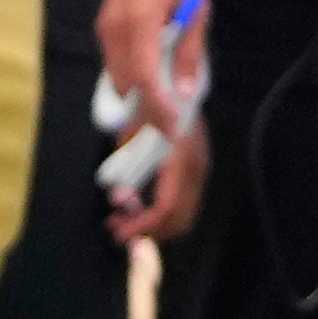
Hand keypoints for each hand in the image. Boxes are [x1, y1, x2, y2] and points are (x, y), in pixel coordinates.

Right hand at [96, 0, 207, 133]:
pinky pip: (116, 61)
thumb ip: (189, 51)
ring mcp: (104, 27)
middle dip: (145, 109)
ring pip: (117, 75)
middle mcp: (113, 28)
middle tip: (170, 126)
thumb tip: (183, 90)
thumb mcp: (197, 7)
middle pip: (125, 83)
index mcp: (139, 21)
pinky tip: (152, 80)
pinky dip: (132, 76)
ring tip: (163, 107)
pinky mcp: (104, 26)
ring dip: (138, 94)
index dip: (156, 106)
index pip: (143, 76)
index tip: (172, 127)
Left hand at [110, 110, 209, 244]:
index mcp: (179, 160)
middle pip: (179, 217)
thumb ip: (124, 169)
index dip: (143, 225)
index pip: (165, 208)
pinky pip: (184, 201)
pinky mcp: (197, 168)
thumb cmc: (145, 107)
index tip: (120, 233)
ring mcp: (200, 168)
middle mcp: (196, 168)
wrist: (171, 84)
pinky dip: (162, 212)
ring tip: (122, 220)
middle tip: (117, 230)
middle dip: (148, 230)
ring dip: (154, 224)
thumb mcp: (128, 136)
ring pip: (184, 213)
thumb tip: (121, 200)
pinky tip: (137, 206)